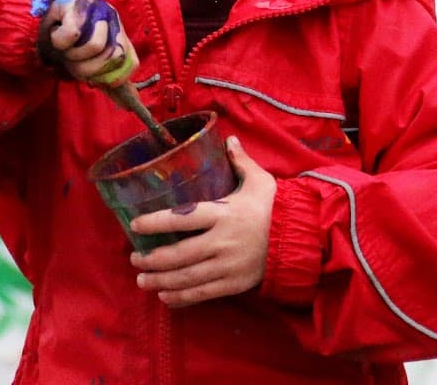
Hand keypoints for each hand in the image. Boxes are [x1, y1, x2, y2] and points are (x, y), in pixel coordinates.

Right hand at [41, 0, 138, 86]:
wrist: (37, 19)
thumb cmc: (66, 45)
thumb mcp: (88, 63)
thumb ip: (107, 79)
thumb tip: (128, 104)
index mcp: (119, 34)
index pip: (130, 63)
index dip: (107, 76)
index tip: (89, 75)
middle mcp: (113, 18)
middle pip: (112, 57)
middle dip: (85, 67)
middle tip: (72, 58)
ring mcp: (97, 7)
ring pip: (95, 46)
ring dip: (72, 53)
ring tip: (64, 45)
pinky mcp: (77, 2)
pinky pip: (72, 34)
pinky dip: (59, 40)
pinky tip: (55, 31)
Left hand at [129, 136, 274, 306]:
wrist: (302, 238)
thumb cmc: (276, 206)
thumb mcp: (260, 180)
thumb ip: (240, 161)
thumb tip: (229, 140)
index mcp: (223, 213)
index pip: (182, 218)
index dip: (155, 222)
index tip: (134, 224)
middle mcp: (222, 241)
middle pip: (179, 254)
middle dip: (152, 259)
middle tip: (134, 258)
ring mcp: (228, 265)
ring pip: (187, 277)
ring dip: (161, 280)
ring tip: (141, 280)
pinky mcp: (235, 283)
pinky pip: (203, 293)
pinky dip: (182, 297)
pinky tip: (166, 295)